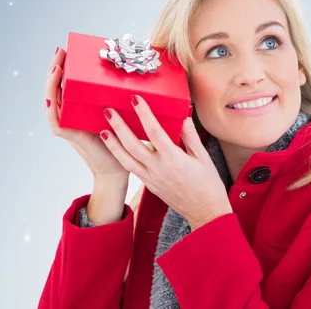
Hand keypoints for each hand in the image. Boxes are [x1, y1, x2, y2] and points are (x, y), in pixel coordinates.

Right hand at [44, 47, 129, 183]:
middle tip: (60, 50)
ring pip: (51, 101)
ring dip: (51, 83)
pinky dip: (52, 109)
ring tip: (56, 66)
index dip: (63, 66)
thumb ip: (114, 95)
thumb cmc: (121, 138)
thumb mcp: (117, 110)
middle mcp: (69, 114)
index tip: (67, 49)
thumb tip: (125, 71)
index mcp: (77, 107)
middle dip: (55, 68)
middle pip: (55, 87)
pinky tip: (52, 97)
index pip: (65, 83)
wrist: (118, 166)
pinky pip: (56, 121)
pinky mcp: (70, 136)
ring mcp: (67, 124)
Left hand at [100, 95, 232, 229]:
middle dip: (119, 126)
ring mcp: (151, 179)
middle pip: (132, 144)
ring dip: (113, 144)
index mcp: (173, 159)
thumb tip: (183, 115)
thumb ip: (190, 135)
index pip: (154, 131)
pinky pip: (131, 169)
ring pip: (126, 159)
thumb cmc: (208, 184)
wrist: (205, 212)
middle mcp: (158, 169)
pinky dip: (121, 157)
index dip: (143, 113)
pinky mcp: (149, 185)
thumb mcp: (203, 157)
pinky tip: (115, 148)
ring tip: (102, 130)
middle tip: (108, 111)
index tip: (135, 99)